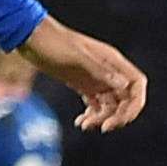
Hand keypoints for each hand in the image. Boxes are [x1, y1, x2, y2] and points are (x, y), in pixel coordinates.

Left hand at [22, 17, 147, 131]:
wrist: (30, 37)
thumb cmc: (52, 42)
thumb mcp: (76, 57)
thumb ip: (99, 70)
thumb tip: (124, 85)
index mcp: (111, 60)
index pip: (136, 84)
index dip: (135, 103)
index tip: (122, 118)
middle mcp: (107, 70)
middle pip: (125, 99)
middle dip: (118, 116)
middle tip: (103, 128)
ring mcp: (94, 78)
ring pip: (109, 105)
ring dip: (102, 118)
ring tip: (84, 125)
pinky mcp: (81, 84)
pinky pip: (95, 104)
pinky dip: (91, 116)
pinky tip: (80, 122)